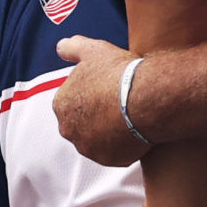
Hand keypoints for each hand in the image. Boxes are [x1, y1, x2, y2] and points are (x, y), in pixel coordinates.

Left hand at [55, 36, 149, 165]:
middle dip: (96, 115)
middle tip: (119, 102)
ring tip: (130, 116)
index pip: (73, 101)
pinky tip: (136, 129)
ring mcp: (88, 147)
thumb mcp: (94, 50)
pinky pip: (115, 152)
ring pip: (98, 139)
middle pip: (83, 122)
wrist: (146, 98)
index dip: (91, 93)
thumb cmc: (119, 73)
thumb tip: (60, 47)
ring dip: (108, 131)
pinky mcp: (108, 160)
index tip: (108, 88)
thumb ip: (72, 47)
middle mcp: (69, 129)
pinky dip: (123, 144)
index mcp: (61, 104)